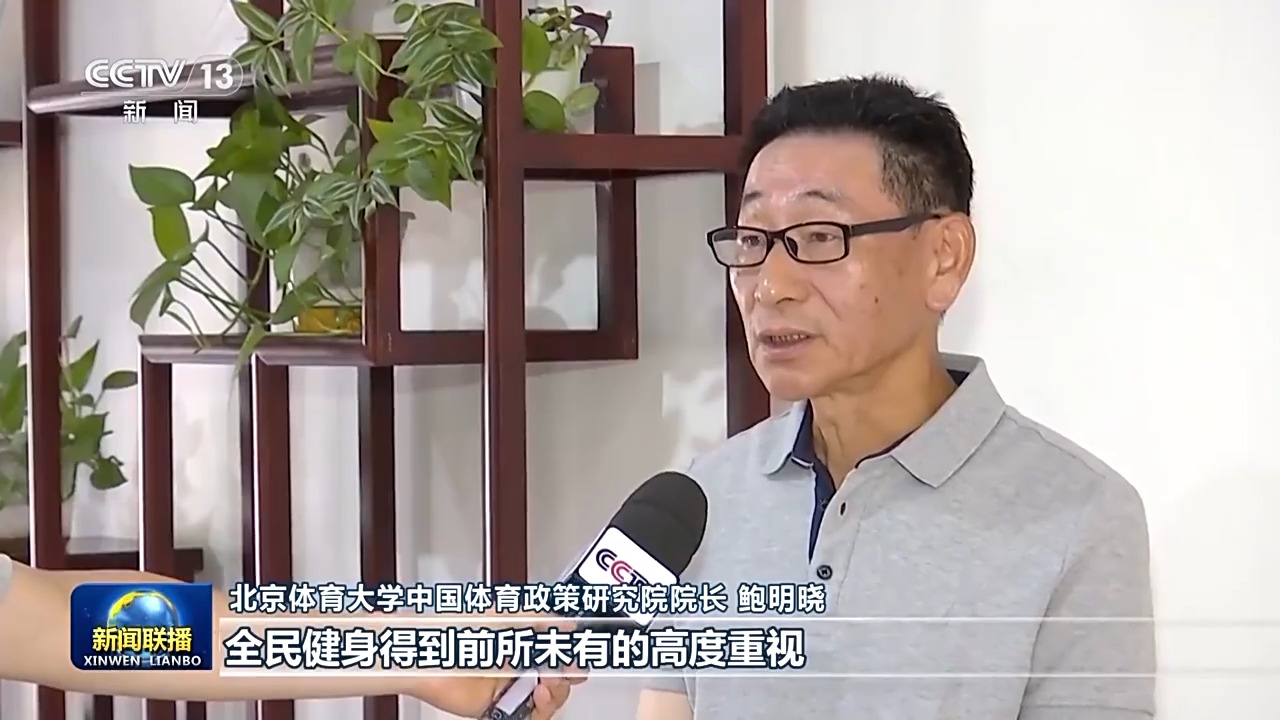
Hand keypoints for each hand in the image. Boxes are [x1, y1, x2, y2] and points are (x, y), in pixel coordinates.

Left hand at [406, 613, 585, 718]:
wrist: (427, 652)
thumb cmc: (456, 628)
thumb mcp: (505, 615)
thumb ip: (540, 619)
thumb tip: (567, 623)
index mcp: (518, 640)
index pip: (554, 651)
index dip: (570, 655)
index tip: (580, 654)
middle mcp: (513, 665)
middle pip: (556, 678)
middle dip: (567, 676)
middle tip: (566, 671)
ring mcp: (506, 688)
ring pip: (545, 701)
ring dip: (555, 693)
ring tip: (547, 684)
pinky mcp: (495, 709)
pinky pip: (524, 716)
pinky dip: (537, 711)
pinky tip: (536, 697)